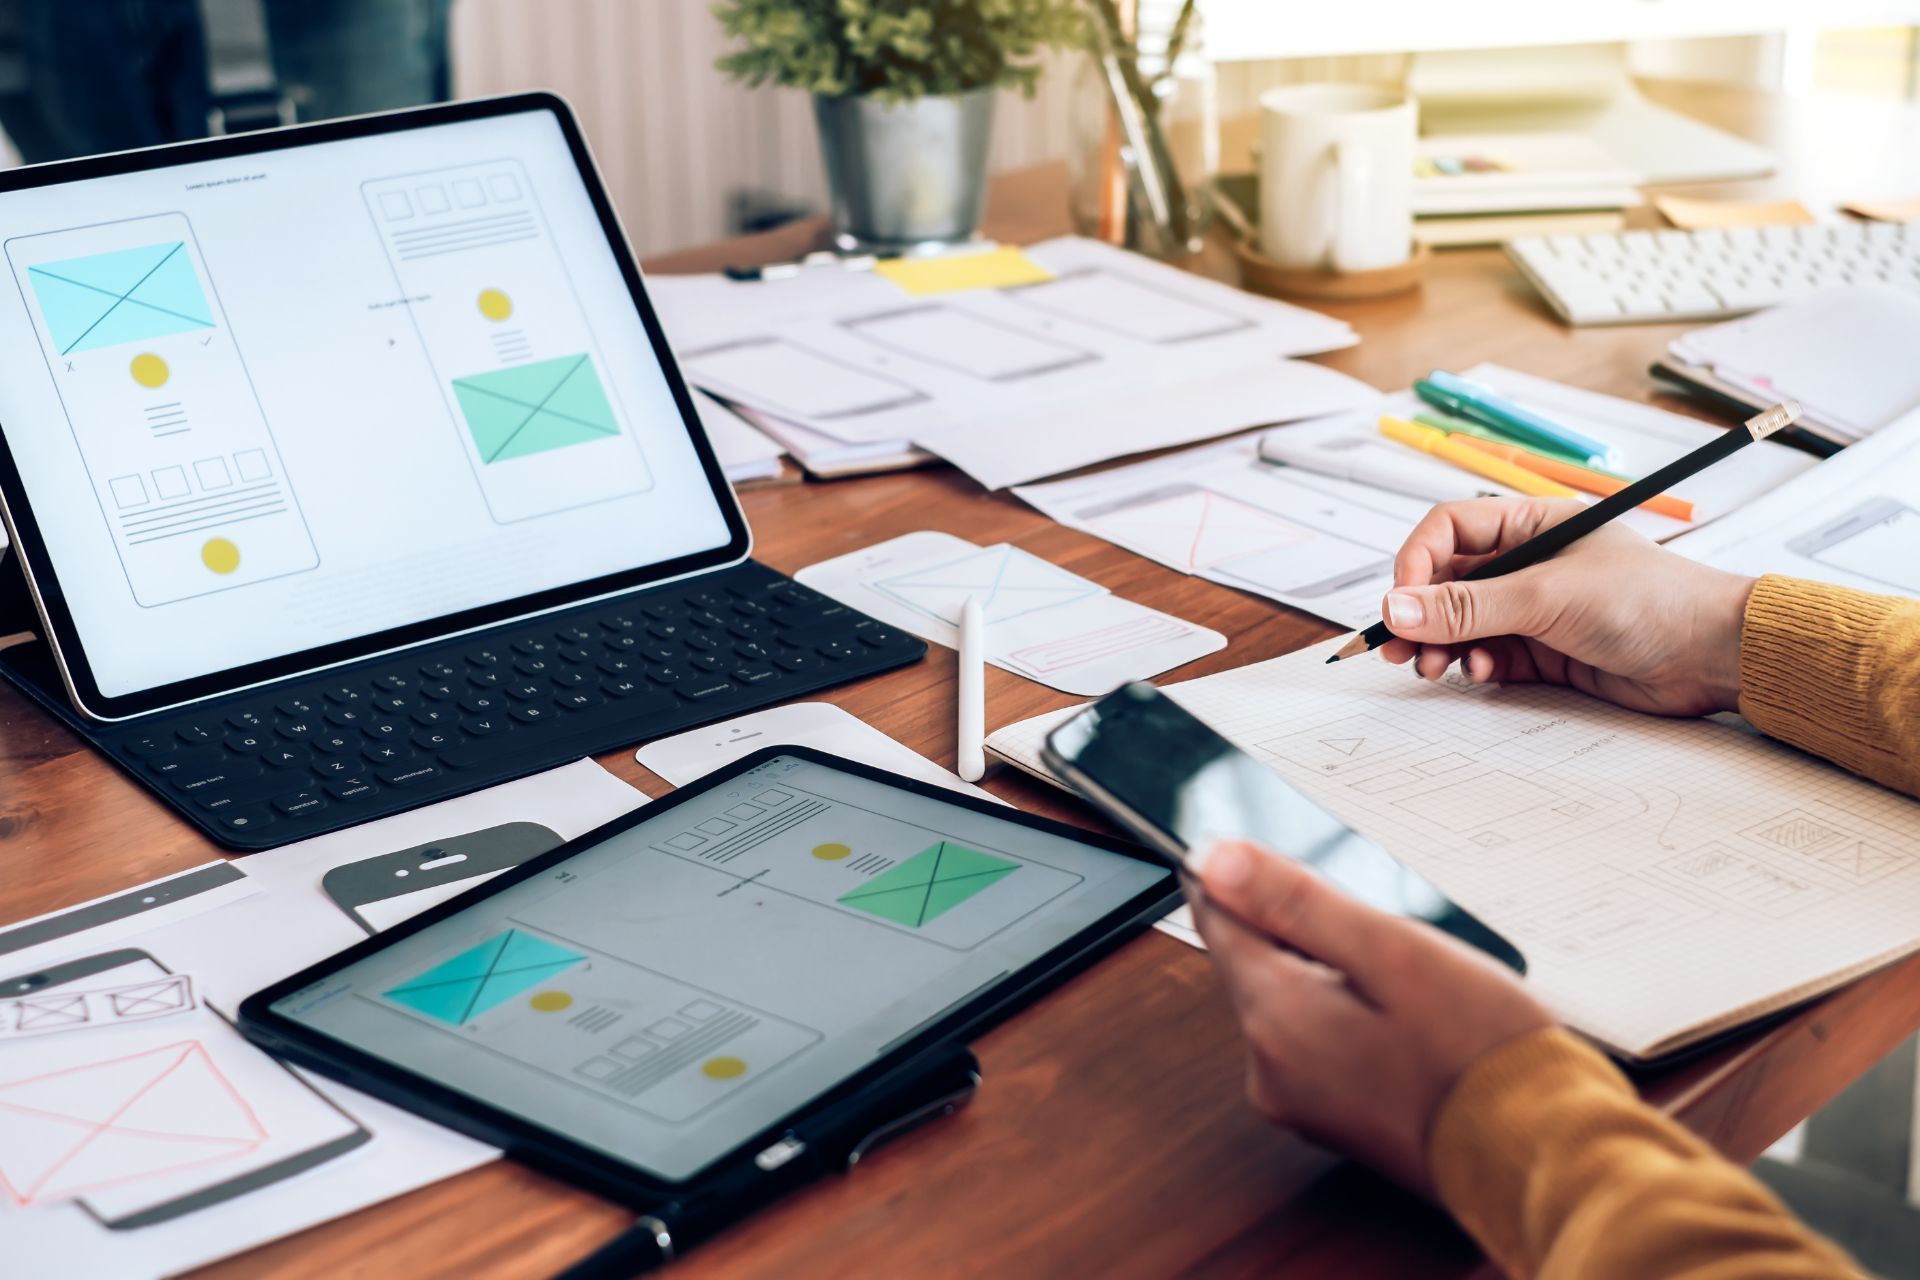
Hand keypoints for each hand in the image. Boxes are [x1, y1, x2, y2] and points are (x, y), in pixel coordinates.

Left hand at [1188, 840, 1551, 1194]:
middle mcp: (1268, 1068)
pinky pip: (1315, 1042)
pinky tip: (1406, 1023)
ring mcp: (1296, 1101)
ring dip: (1329, 974)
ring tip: (1406, 987)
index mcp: (1275, 1018)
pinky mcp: (1329, 1119)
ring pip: (1287, 1000)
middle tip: (1378, 934)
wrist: (1538, 1157)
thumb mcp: (1392, 950)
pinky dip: (1347, 1015)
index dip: (1235, 877)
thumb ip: (1296, 902)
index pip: (1217, 921)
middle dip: (1303, 931)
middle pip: (1254, 961)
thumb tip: (1216, 860)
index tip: (1258, 850)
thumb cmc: (1480, 1054)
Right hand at [1378, 497, 1755, 715]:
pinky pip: (1485, 654)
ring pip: (1460, 622)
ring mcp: (1532, 608)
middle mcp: (1526, 563)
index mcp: (1530, 524)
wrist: (1709, 655)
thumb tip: (1398, 609)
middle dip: (1420, 613)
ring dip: (1440, 644)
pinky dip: (1471, 665)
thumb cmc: (1649, 601)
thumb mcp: (1547, 596)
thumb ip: (1468, 607)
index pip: (1448, 530)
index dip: (1417, 562)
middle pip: (1447, 581)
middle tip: (1399, 647)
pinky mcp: (1541, 650)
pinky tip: (1479, 673)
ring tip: (1435, 667)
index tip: (1402, 600)